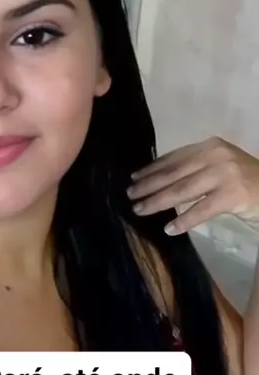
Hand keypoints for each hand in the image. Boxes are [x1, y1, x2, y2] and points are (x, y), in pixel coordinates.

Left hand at [127, 137, 258, 234]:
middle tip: (130, 196)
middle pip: (174, 173)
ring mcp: (224, 174)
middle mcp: (215, 156)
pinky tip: (170, 228)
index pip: (174, 157)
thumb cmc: (246, 180)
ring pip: (183, 190)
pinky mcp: (232, 195)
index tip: (134, 178)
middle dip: (149, 185)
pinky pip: (202, 209)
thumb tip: (159, 179)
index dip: (152, 168)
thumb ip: (195, 168)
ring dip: (159, 201)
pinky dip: (184, 219)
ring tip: (140, 210)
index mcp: (210, 146)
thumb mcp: (220, 165)